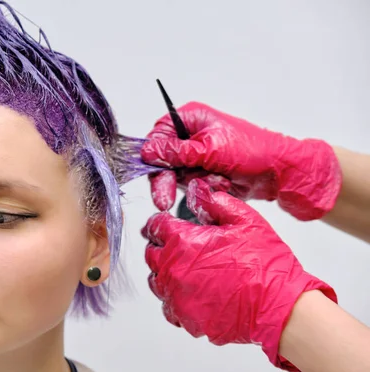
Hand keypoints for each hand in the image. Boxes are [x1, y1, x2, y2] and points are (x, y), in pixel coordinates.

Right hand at [141, 102, 341, 220]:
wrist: (278, 172)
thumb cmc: (253, 151)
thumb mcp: (210, 149)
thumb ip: (176, 152)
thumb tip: (148, 151)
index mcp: (191, 118)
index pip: (158, 135)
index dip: (153, 155)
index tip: (153, 171)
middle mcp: (191, 135)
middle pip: (163, 159)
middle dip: (167, 180)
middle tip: (164, 199)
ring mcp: (197, 155)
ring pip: (176, 175)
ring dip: (195, 182)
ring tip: (217, 180)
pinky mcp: (203, 171)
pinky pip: (191, 184)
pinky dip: (205, 187)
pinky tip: (221, 183)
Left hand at [141, 179, 336, 370]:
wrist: (279, 308)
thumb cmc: (265, 266)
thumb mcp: (246, 221)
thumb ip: (217, 203)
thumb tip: (199, 191)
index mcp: (183, 243)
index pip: (155, 226)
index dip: (160, 222)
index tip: (165, 222)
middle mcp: (173, 270)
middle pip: (151, 254)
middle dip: (161, 246)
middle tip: (178, 245)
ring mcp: (177, 298)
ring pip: (156, 282)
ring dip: (165, 273)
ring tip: (186, 270)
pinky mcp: (186, 319)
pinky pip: (169, 307)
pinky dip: (175, 300)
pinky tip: (191, 294)